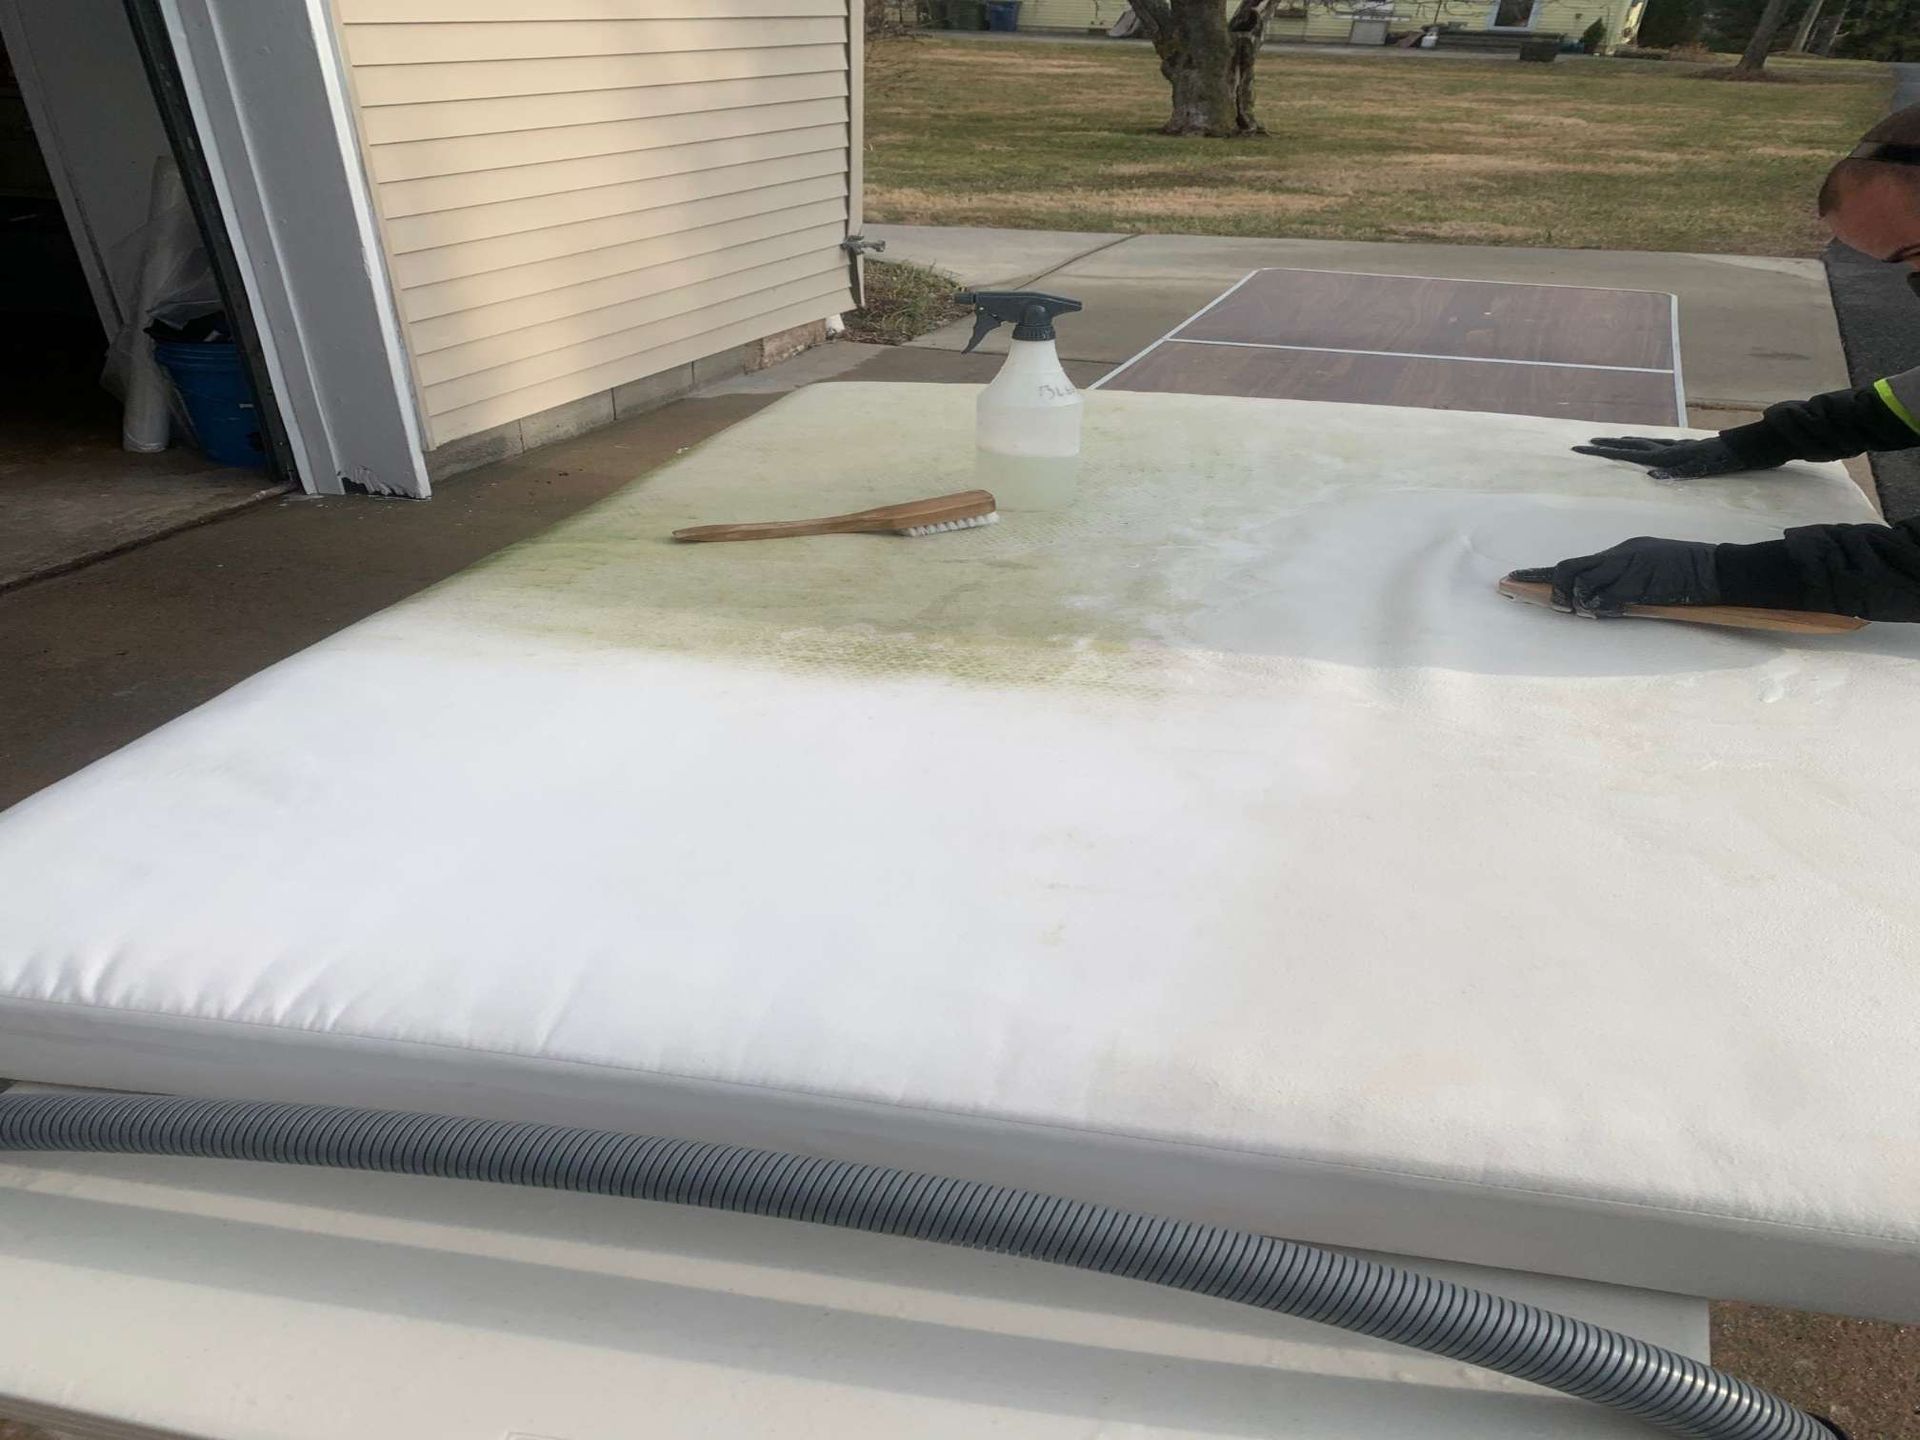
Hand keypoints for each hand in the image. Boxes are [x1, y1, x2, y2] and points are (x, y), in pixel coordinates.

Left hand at [1512, 538, 1721, 616]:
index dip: (1539, 574)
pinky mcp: (1641, 586)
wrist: (1714, 568)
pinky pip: (1608, 599)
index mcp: (1619, 552)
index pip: (1571, 564)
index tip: (1512, 579)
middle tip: (1557, 606)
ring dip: (1579, 603)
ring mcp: (1628, 571)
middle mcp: (1618, 557)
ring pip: (1584, 586)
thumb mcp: (1647, 563)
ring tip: (1585, 609)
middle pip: (1568, 570)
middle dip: (1554, 591)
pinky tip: (1609, 611)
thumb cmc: (1684, 568)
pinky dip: (1602, 609)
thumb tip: (1595, 596)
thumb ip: (1621, 575)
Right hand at [1571, 436, 1746, 479]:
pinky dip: (1646, 443)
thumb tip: (1652, 474)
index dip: (1604, 451)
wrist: (1749, 447)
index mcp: (1667, 457)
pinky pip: (1660, 444)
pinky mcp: (1687, 447)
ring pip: (1645, 442)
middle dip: (1608, 445)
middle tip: (1587, 443)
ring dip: (1626, 442)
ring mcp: (1677, 446)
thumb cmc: (1727, 461)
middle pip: (1631, 445)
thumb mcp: (1704, 468)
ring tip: (1611, 440)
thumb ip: (1680, 471)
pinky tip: (1647, 444)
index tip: (1582, 447)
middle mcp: (1668, 449)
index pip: (1628, 454)